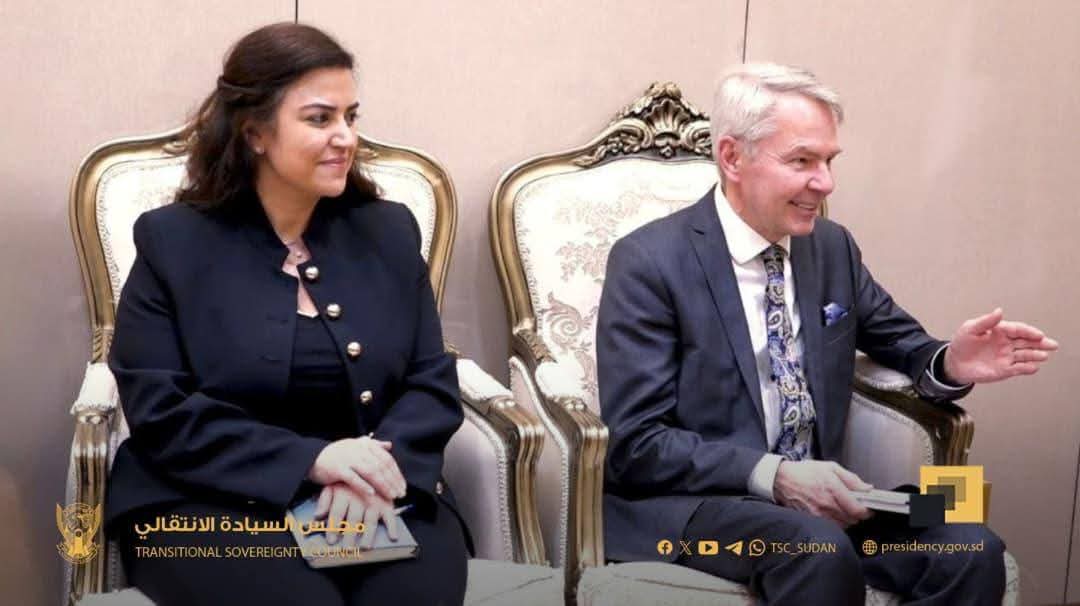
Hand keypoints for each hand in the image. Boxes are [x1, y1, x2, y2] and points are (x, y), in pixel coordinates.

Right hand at [307, 436, 406, 500]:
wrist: (313, 457)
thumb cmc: (337, 454)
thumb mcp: (356, 446)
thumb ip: (373, 445)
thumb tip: (389, 445)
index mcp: (365, 444)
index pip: (386, 459)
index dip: (396, 473)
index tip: (403, 486)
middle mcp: (358, 449)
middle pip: (381, 466)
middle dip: (393, 481)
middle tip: (400, 494)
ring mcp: (348, 458)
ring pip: (371, 472)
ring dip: (383, 485)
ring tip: (391, 496)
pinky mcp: (337, 468)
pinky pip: (353, 478)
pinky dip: (363, 486)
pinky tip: (372, 494)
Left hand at [314, 483, 399, 548]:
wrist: (369, 468)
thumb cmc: (347, 483)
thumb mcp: (332, 487)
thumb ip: (324, 501)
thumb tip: (317, 515)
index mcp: (344, 494)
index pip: (337, 513)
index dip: (333, 528)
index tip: (331, 541)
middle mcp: (359, 497)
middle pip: (354, 519)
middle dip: (350, 535)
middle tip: (347, 549)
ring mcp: (374, 501)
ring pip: (370, 520)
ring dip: (368, 535)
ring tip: (365, 547)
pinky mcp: (387, 503)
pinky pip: (390, 516)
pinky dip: (392, 527)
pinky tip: (393, 537)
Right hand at [773, 460, 872, 527]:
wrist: (782, 480)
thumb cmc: (804, 472)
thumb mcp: (831, 467)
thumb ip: (851, 479)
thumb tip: (867, 488)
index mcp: (833, 488)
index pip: (858, 510)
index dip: (867, 511)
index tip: (868, 508)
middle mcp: (826, 504)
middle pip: (853, 520)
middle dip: (857, 514)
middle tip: (854, 505)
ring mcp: (819, 514)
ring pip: (843, 525)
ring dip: (847, 518)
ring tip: (841, 508)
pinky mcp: (813, 520)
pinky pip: (832, 526)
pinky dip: (836, 522)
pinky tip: (832, 512)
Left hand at [943, 308, 1057, 383]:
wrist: (955, 362)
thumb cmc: (962, 343)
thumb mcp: (970, 329)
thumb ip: (986, 321)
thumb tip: (999, 311)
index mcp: (1000, 331)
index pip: (1018, 330)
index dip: (1029, 332)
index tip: (1038, 334)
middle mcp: (1006, 343)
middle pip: (1027, 342)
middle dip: (1040, 343)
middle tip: (1051, 344)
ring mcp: (1007, 356)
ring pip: (1025, 355)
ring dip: (1035, 355)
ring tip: (1043, 356)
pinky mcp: (1005, 369)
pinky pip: (1018, 368)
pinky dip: (1026, 368)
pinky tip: (1033, 367)